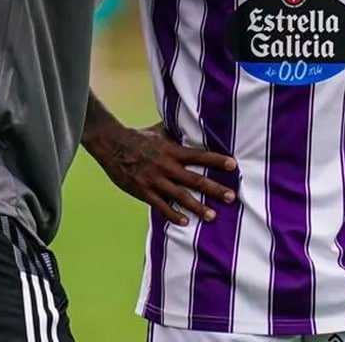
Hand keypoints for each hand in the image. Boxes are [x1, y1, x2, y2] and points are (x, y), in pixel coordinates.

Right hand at [90, 122, 236, 225]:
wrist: (112, 145)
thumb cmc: (139, 136)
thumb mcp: (160, 130)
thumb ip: (177, 132)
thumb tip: (192, 122)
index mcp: (173, 151)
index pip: (200, 155)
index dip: (217, 160)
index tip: (233, 166)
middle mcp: (167, 166)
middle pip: (195, 179)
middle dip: (215, 189)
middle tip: (231, 197)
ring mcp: (156, 180)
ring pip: (181, 196)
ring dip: (198, 207)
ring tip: (213, 216)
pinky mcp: (144, 191)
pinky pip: (161, 206)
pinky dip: (173, 215)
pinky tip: (185, 222)